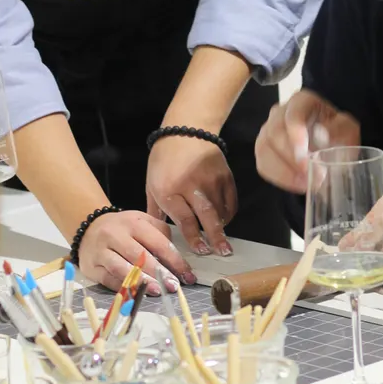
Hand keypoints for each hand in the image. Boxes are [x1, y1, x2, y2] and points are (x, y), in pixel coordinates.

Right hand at [77, 209, 194, 292]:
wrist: (87, 227)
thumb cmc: (122, 227)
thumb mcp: (142, 221)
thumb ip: (160, 234)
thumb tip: (177, 257)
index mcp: (133, 223)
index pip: (158, 242)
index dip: (174, 260)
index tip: (187, 275)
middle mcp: (115, 235)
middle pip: (139, 256)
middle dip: (159, 272)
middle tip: (173, 286)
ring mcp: (101, 251)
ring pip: (122, 268)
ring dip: (141, 281)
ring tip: (156, 291)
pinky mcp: (91, 267)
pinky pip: (108, 279)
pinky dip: (123, 288)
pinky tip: (136, 294)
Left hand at [146, 134, 236, 256]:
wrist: (184, 130)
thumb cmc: (163, 159)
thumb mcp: (152, 184)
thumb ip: (156, 210)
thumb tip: (158, 233)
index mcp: (169, 190)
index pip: (184, 220)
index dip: (193, 238)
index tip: (200, 250)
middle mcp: (190, 186)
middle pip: (206, 217)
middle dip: (215, 237)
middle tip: (222, 252)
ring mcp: (210, 179)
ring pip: (220, 210)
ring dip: (222, 227)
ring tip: (223, 241)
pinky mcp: (224, 174)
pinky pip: (230, 199)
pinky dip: (229, 212)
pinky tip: (225, 220)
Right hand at [255, 89, 360, 192]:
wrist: (330, 144)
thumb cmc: (337, 133)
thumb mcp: (347, 129)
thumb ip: (338, 129)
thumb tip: (321, 134)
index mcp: (302, 101)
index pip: (292, 115)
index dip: (296, 135)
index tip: (305, 158)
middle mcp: (280, 112)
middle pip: (274, 133)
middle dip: (291, 159)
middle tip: (313, 176)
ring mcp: (267, 130)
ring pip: (264, 149)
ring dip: (284, 171)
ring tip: (307, 183)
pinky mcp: (264, 149)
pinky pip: (263, 164)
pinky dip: (279, 178)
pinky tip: (298, 184)